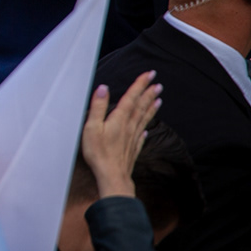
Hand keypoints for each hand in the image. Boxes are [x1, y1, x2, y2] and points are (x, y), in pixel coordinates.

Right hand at [82, 71, 160, 197]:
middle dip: (149, 94)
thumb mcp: (92, 127)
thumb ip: (98, 107)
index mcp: (119, 118)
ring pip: (144, 118)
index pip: (131, 97)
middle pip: (141, 106)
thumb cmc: (98, 152)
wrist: (112, 175)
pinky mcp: (133, 148)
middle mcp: (129, 126)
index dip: (140, 85)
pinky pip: (142, 135)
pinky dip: (146, 128)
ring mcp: (133, 137)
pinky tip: (147, 128)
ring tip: (158, 99)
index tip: (149, 74)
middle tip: (158, 83)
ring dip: (151, 108)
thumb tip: (103, 89)